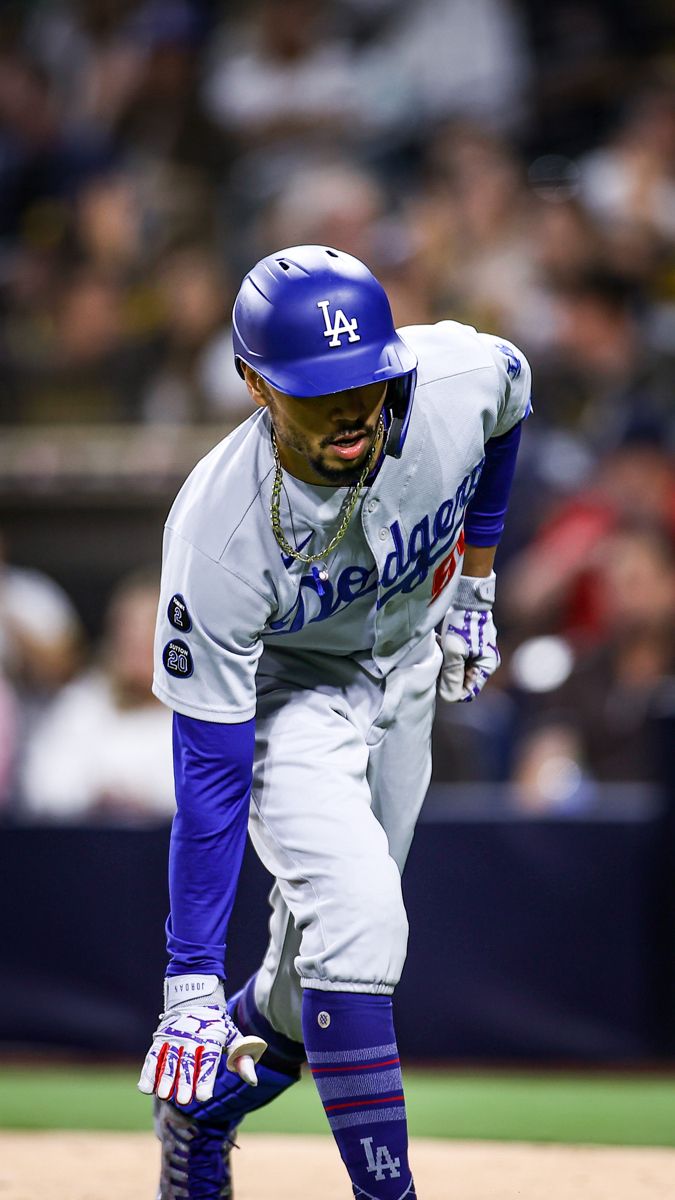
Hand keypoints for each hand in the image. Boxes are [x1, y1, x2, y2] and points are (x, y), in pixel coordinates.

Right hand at [137, 974, 266, 1105]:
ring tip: (164, 1095)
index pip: (208, 1061)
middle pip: (187, 1063)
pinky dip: (148, 1071)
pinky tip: (146, 1088)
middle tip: (183, 1100)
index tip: (204, 1096)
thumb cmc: (216, 1024)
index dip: (205, 1079)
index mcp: (211, 1038)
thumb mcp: (232, 1036)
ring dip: (165, 1079)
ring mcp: (174, 1038)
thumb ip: (241, 1058)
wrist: (195, 997)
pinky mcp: (161, 1039)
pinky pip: (153, 1056)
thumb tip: (253, 1081)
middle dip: (184, 1082)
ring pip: (169, 1061)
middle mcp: (192, 1039)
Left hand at [438, 573, 499, 702]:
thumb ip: (452, 673)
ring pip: (458, 669)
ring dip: (446, 664)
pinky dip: (448, 655)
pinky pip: (457, 659)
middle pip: (463, 681)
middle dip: (448, 675)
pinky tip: (441, 643)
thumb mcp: (455, 650)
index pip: (469, 692)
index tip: (440, 679)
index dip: (453, 690)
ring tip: (440, 650)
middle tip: (439, 661)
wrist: (468, 599)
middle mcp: (485, 663)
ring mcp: (479, 654)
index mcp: (486, 667)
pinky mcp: (471, 646)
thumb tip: (449, 697)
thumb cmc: (464, 623)